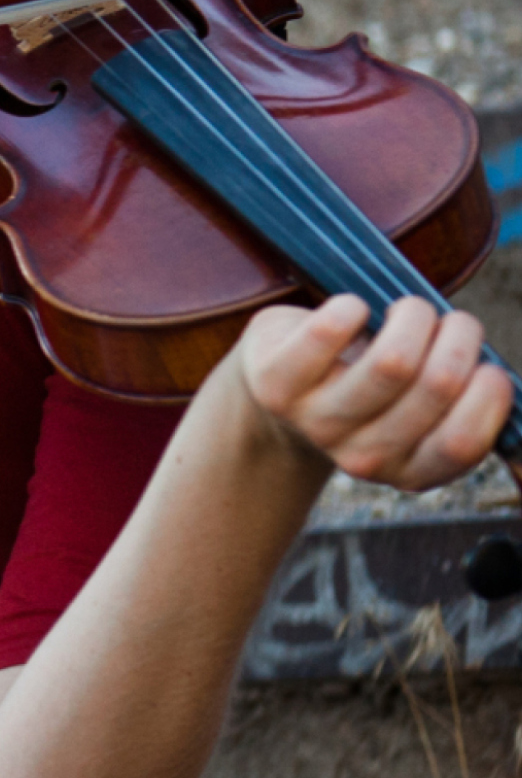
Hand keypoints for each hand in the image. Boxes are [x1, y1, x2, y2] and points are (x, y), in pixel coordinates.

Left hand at [238, 292, 513, 492]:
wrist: (283, 391)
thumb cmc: (371, 388)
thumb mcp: (419, 408)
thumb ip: (464, 402)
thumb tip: (505, 382)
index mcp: (409, 470)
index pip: (463, 442)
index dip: (488, 393)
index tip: (484, 365)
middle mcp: (363, 457)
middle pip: (438, 383)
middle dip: (459, 335)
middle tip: (447, 322)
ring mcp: (318, 423)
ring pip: (393, 359)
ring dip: (415, 315)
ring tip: (406, 310)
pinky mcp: (279, 384)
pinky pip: (329, 333)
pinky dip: (351, 307)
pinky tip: (353, 310)